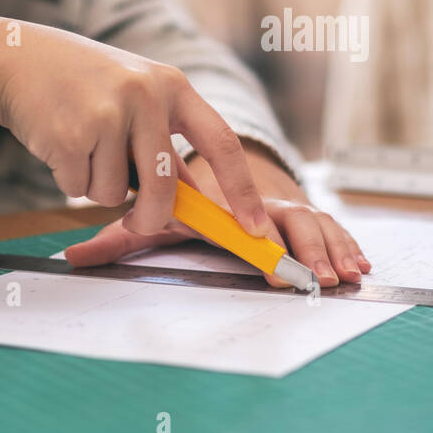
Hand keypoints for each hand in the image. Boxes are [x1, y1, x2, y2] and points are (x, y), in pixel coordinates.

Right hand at [0, 14, 271, 238]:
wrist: (16, 57)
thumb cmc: (83, 83)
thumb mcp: (136, 97)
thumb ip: (164, 145)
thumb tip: (196, 201)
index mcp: (172, 85)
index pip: (221, 143)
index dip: (243, 191)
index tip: (257, 228)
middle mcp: (145, 95)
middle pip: (165, 187)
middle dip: (152, 217)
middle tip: (140, 223)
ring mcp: (107, 114)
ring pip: (115, 195)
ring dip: (97, 186)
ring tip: (82, 145)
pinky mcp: (69, 134)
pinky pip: (78, 189)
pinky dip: (69, 178)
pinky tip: (59, 142)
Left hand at [63, 143, 371, 287]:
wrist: (209, 155)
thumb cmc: (184, 194)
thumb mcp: (156, 216)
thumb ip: (119, 235)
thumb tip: (73, 256)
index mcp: (227, 191)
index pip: (243, 202)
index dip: (255, 224)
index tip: (261, 246)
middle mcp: (262, 195)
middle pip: (290, 217)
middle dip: (305, 249)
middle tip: (314, 277)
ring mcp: (288, 206)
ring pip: (316, 223)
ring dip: (331, 251)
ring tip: (342, 277)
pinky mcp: (306, 219)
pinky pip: (332, 228)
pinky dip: (347, 245)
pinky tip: (360, 266)